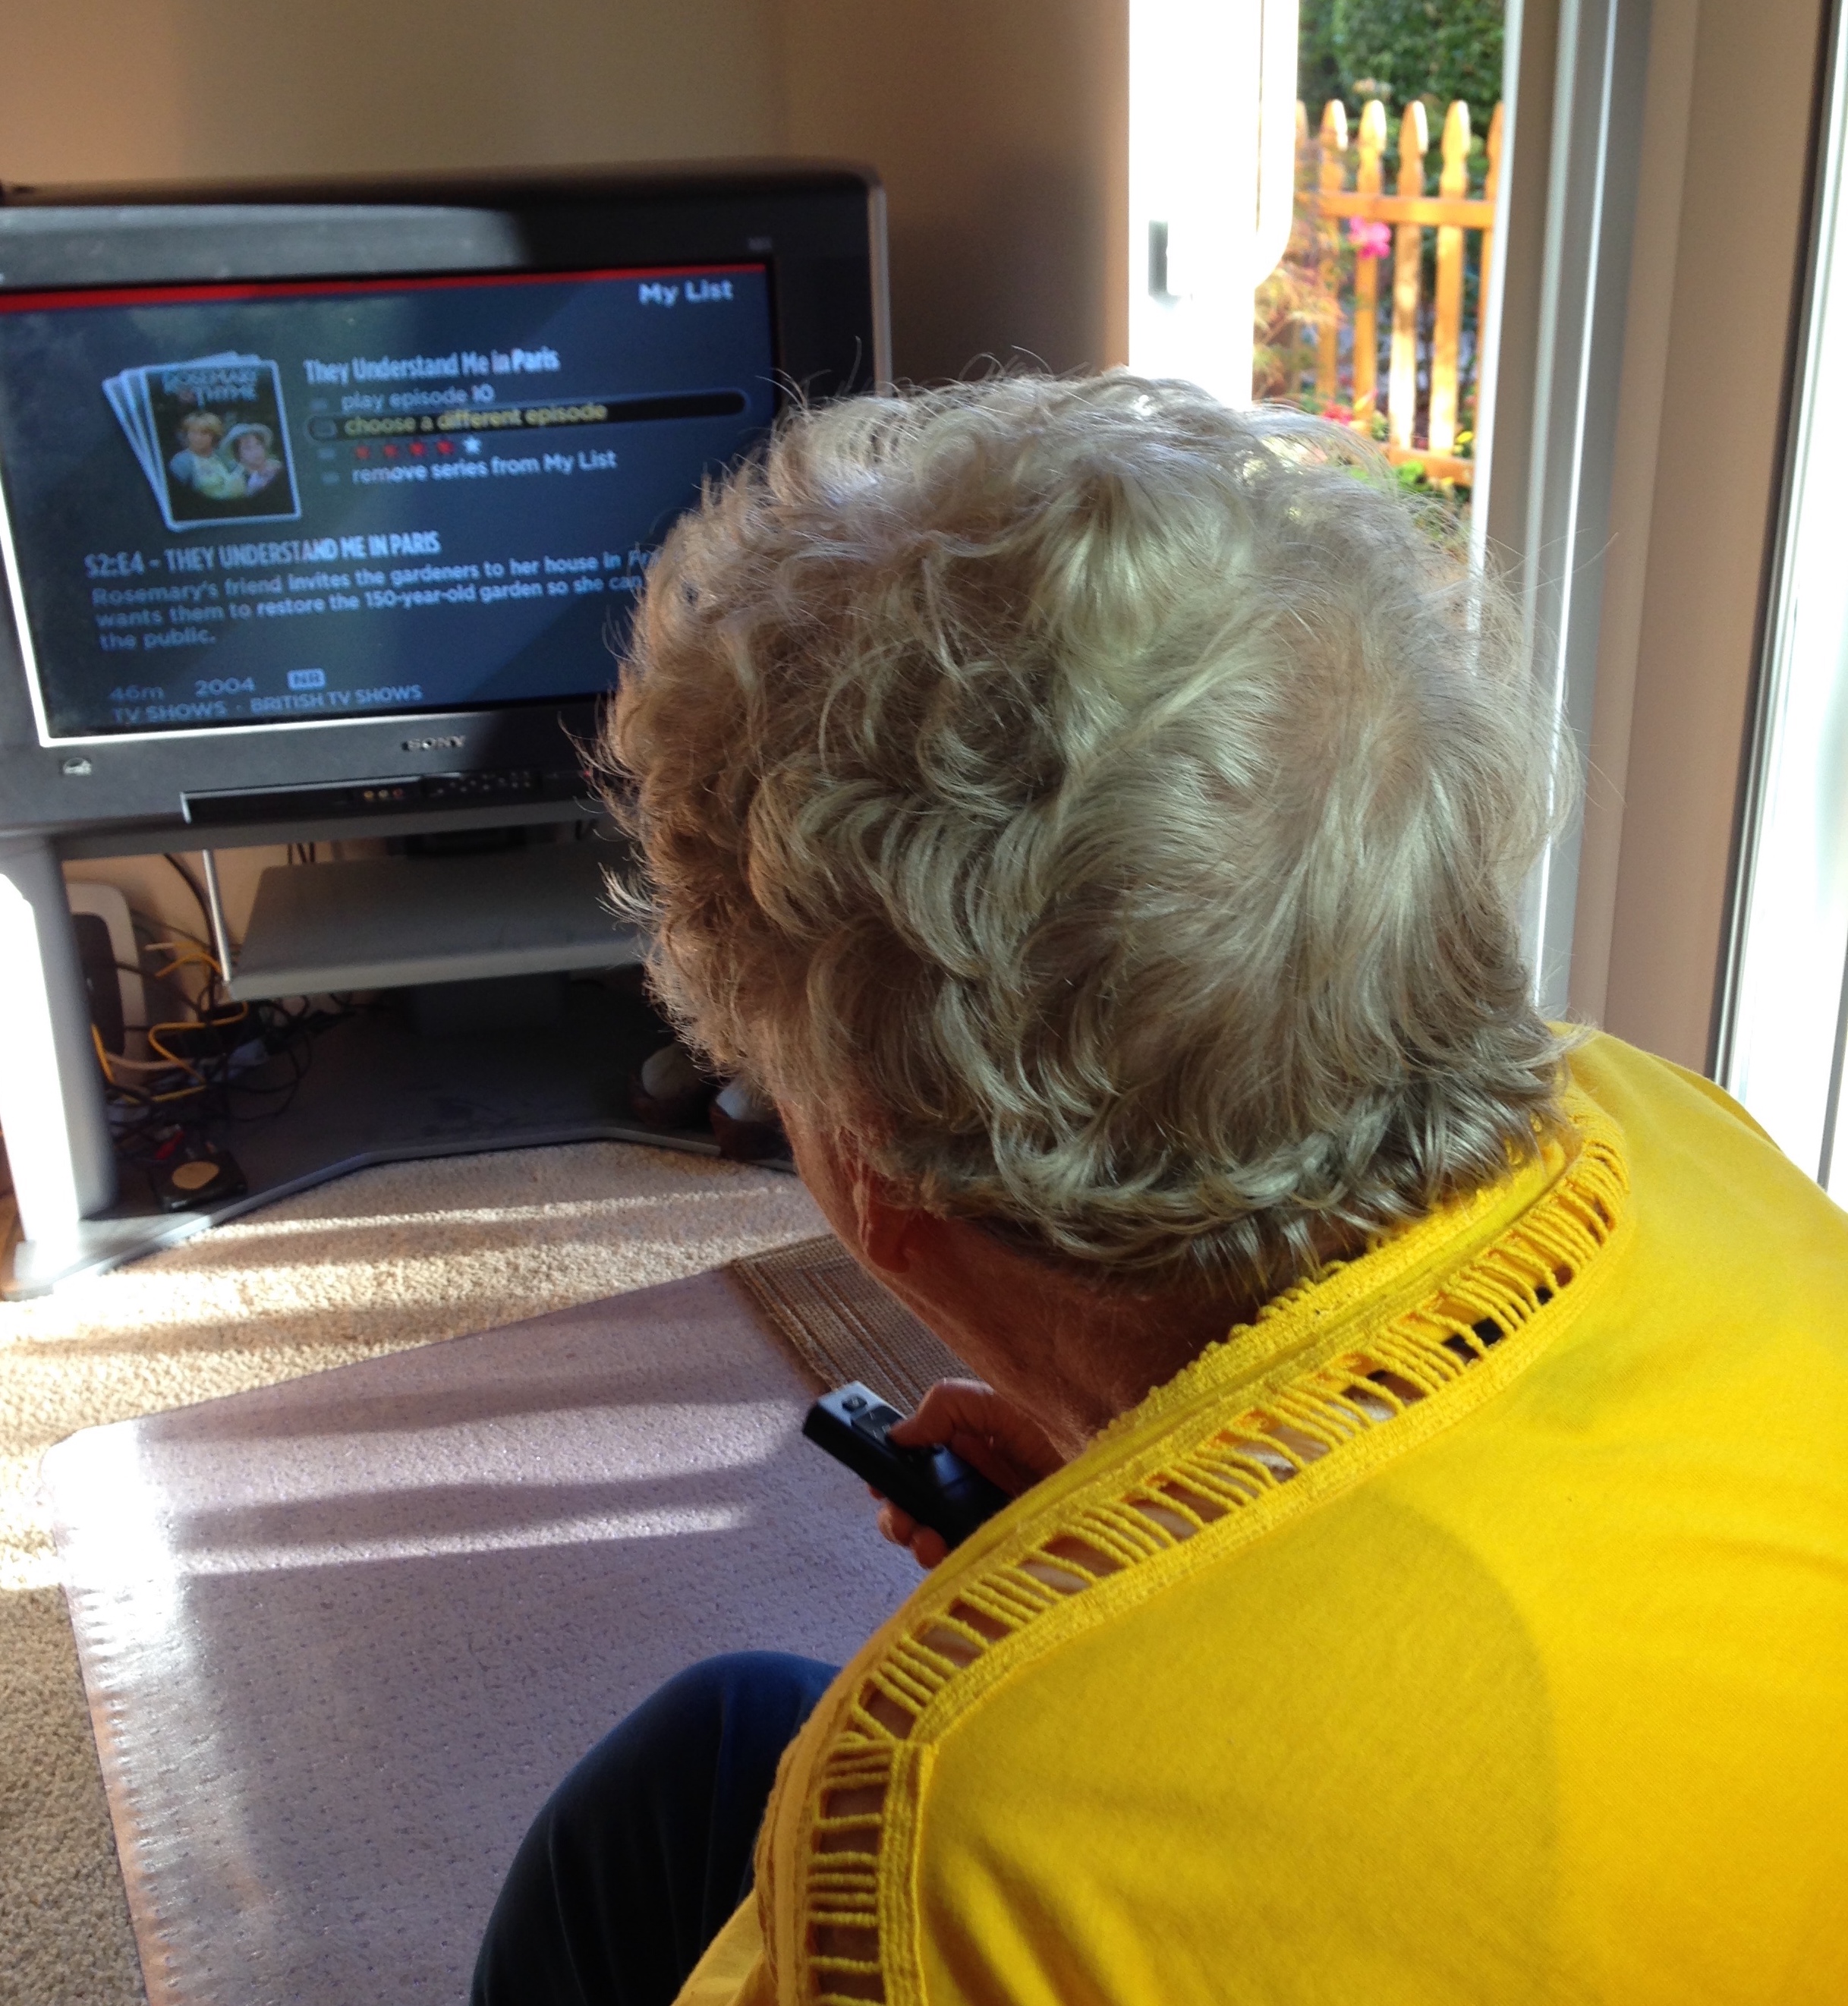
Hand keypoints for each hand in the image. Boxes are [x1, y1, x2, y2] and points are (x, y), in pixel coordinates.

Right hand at [870, 1379, 1065, 1569]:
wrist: (1097, 1501)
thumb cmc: (1049, 1451)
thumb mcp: (1000, 1409)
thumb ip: (952, 1405)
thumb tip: (901, 1434)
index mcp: (956, 1456)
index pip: (905, 1464)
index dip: (884, 1468)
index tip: (876, 1475)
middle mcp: (958, 1494)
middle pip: (905, 1506)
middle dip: (894, 1511)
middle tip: (900, 1515)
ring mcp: (970, 1530)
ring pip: (921, 1539)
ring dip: (912, 1538)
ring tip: (924, 1537)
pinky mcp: (985, 1560)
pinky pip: (949, 1568)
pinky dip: (938, 1562)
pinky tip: (944, 1552)